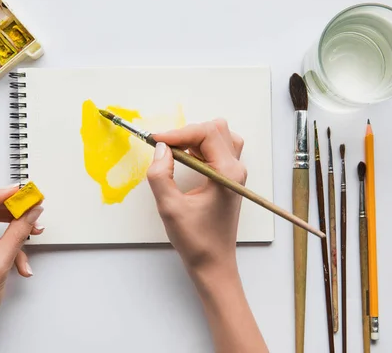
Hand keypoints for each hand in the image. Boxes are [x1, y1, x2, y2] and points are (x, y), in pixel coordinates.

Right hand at [148, 120, 267, 351]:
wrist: (214, 263)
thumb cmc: (195, 240)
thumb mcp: (170, 208)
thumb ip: (161, 175)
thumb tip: (161, 148)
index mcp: (227, 173)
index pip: (206, 133)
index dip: (178, 133)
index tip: (155, 140)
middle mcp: (236, 168)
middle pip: (216, 128)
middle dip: (187, 132)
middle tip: (164, 146)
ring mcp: (236, 173)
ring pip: (220, 136)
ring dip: (196, 138)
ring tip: (176, 152)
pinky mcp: (230, 178)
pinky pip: (219, 149)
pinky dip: (201, 147)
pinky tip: (186, 160)